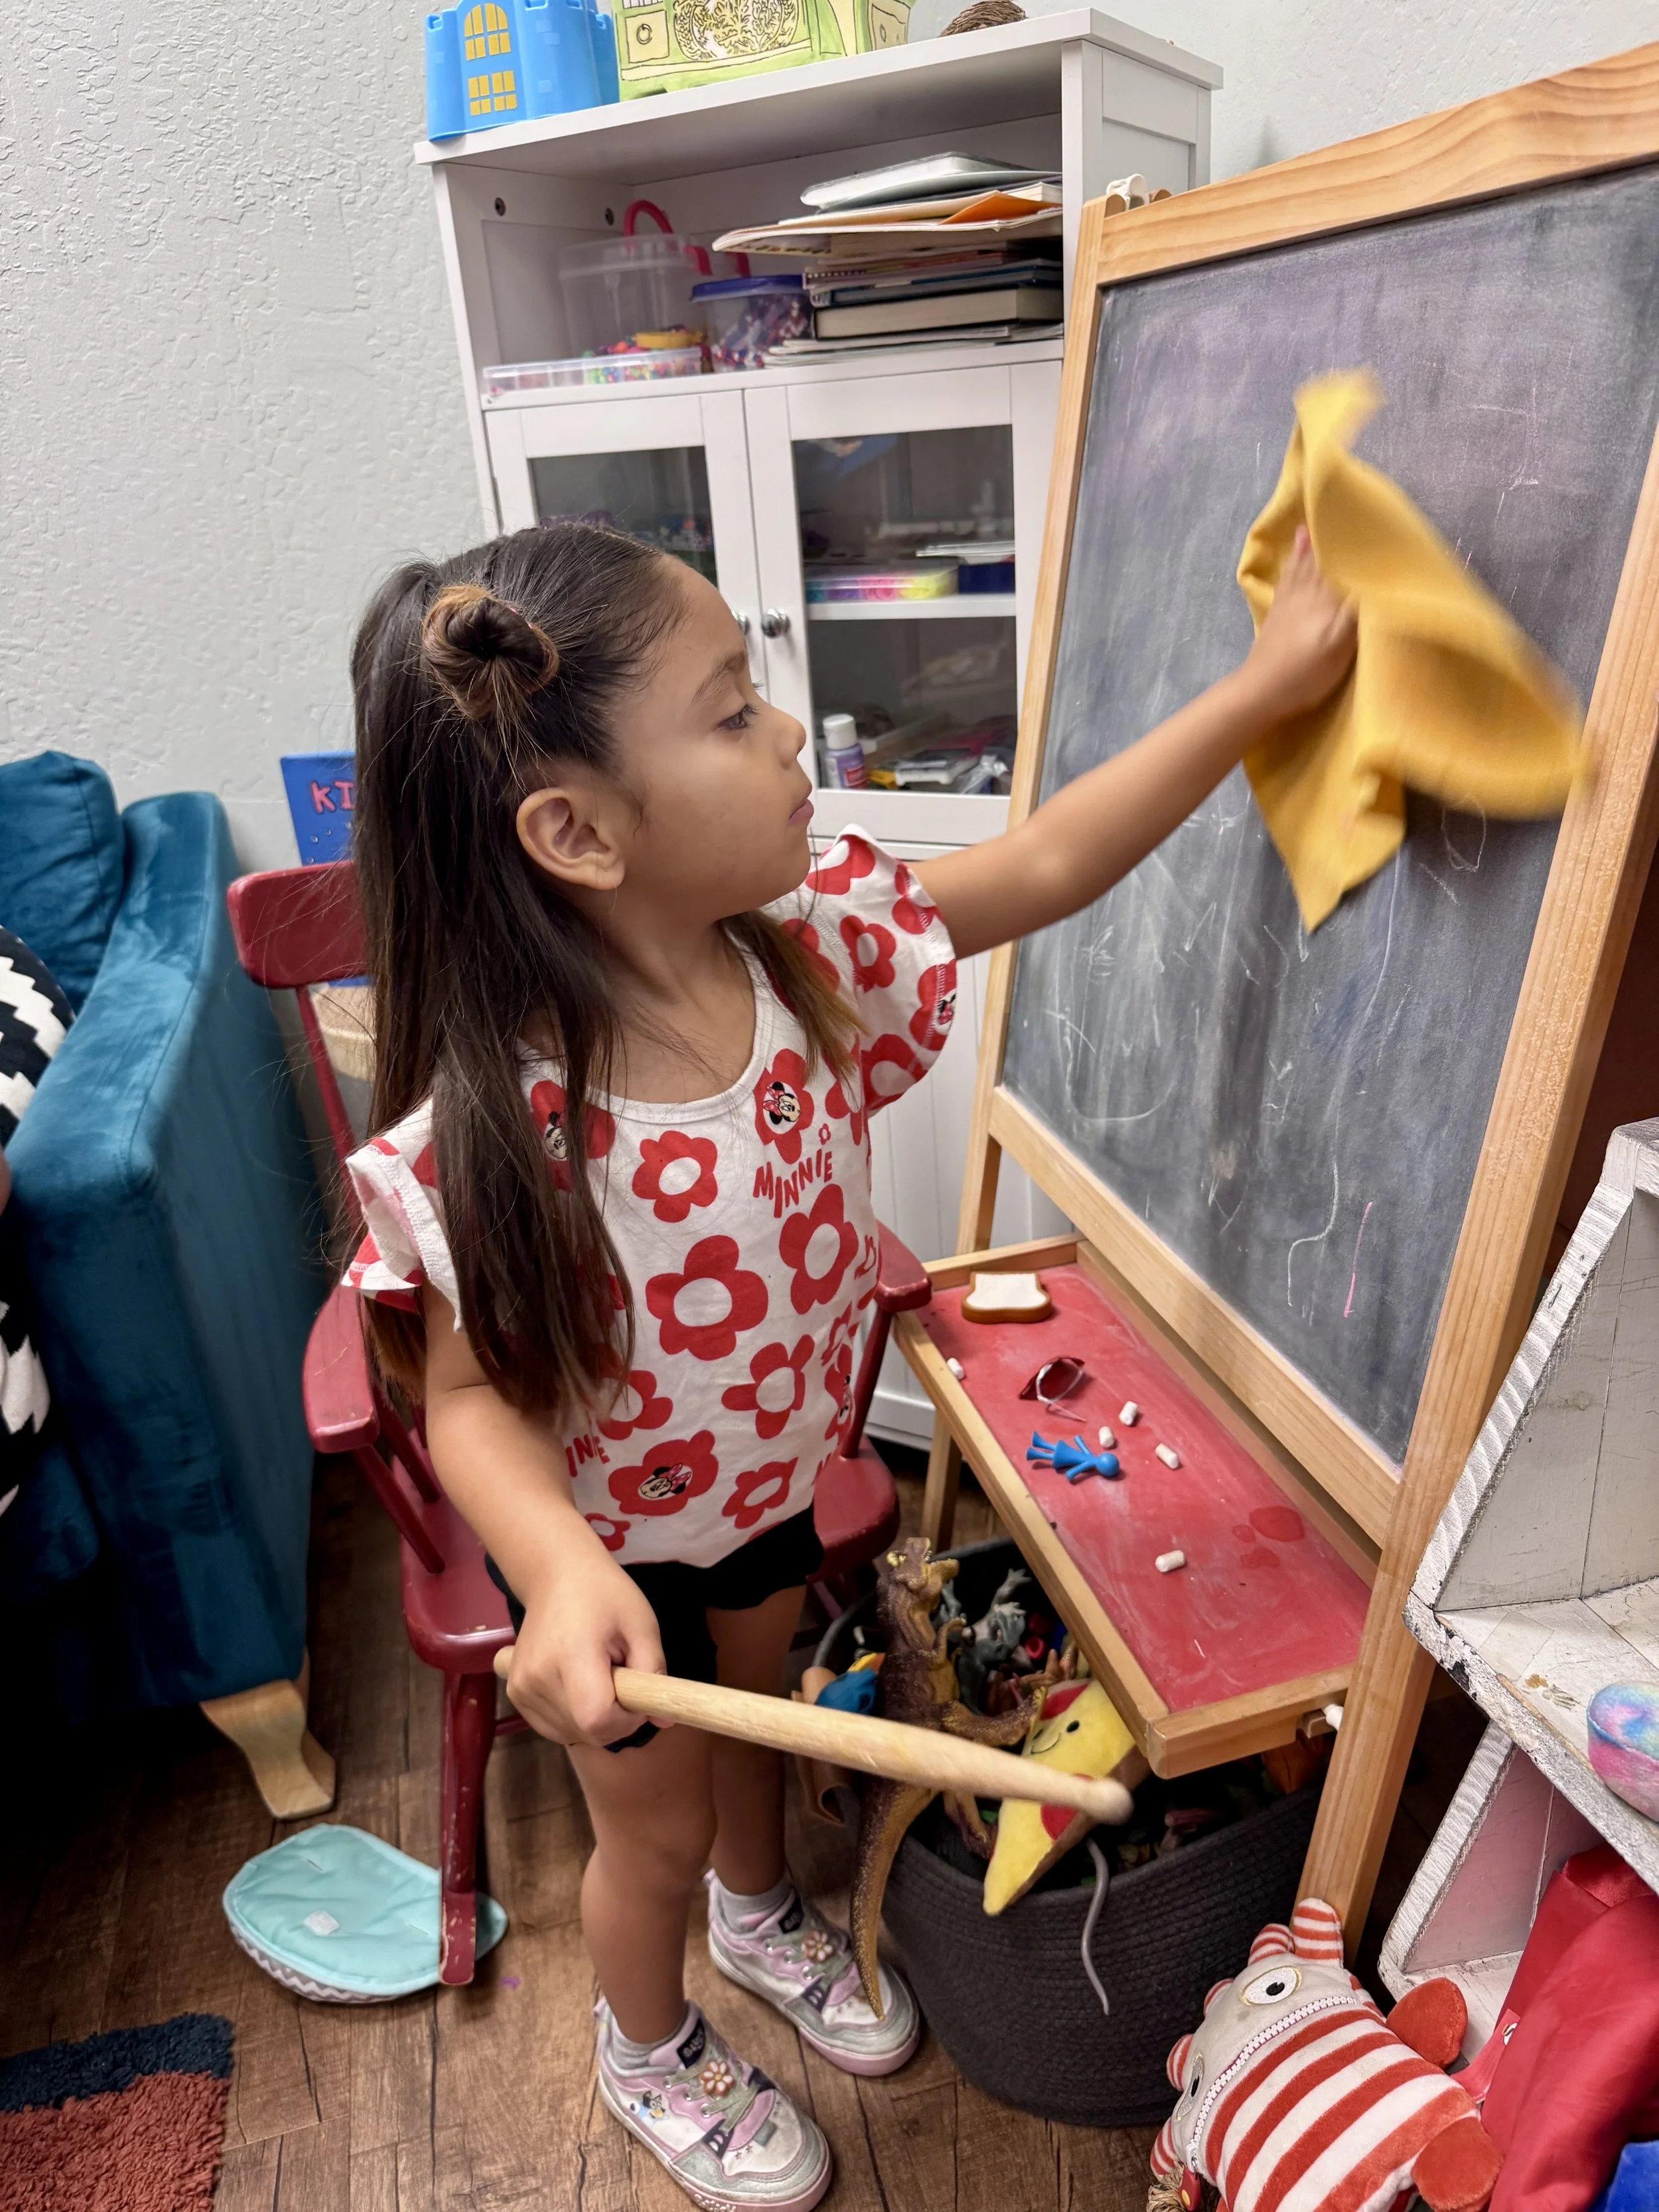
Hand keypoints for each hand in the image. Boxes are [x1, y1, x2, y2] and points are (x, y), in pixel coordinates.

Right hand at [501, 1536, 666, 1746]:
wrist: (555, 1575)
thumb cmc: (605, 1594)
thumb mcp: (641, 1624)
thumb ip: (653, 1671)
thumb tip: (663, 1720)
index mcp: (571, 1655)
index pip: (596, 1719)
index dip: (625, 1720)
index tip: (636, 1697)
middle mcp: (537, 1677)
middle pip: (585, 1731)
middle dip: (614, 1720)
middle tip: (620, 1681)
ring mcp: (520, 1688)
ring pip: (570, 1734)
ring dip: (593, 1719)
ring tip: (597, 1677)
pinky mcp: (514, 1694)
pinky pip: (553, 1727)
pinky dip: (573, 1718)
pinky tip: (579, 1685)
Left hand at [1240, 525, 1356, 722]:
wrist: (1261, 690)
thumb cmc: (1306, 673)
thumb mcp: (1340, 646)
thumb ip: (1355, 612)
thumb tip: (1372, 581)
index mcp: (1326, 601)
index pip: (1344, 568)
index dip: (1355, 550)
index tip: (1366, 526)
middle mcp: (1307, 595)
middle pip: (1322, 563)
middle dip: (1331, 542)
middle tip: (1337, 515)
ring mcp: (1289, 603)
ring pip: (1302, 567)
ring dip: (1308, 547)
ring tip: (1308, 527)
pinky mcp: (1277, 613)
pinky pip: (1287, 579)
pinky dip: (1292, 563)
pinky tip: (1294, 555)